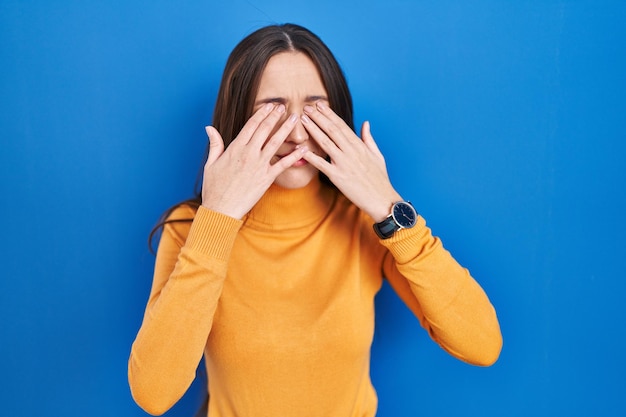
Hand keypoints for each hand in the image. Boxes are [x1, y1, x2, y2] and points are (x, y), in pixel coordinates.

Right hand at [202, 103, 307, 218]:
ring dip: (286, 129)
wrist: (221, 208)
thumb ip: (215, 144)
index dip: (261, 113)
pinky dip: (294, 156)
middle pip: (264, 130)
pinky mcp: (266, 178)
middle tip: (284, 106)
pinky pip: (282, 164)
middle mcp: (248, 154)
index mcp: (235, 148)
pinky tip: (303, 148)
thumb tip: (209, 127)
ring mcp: (258, 166)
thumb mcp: (211, 163)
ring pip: (275, 142)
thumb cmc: (214, 188)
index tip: (270, 105)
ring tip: (295, 118)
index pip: (251, 125)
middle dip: (275, 116)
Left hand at [300, 102, 401, 221]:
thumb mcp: (377, 155)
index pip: (341, 125)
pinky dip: (311, 156)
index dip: (329, 114)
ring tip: (302, 120)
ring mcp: (343, 163)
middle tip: (306, 107)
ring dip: (313, 130)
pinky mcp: (337, 177)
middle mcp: (350, 151)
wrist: (382, 199)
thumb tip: (365, 123)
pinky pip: (321, 164)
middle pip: (331, 130)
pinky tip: (301, 149)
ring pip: (325, 142)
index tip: (319, 105)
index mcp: (359, 145)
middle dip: (318, 117)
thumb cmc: (380, 179)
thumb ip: (368, 138)